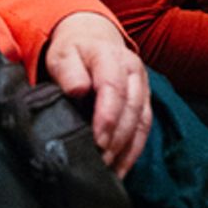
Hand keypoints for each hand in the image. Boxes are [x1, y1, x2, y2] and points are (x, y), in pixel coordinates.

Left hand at [44, 12, 151, 177]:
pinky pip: (145, 127)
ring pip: (141, 120)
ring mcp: (142, 85)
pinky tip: (120, 169)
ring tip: (107, 170)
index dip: (107, 116)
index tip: (96, 140)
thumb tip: (78, 90)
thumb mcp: (62, 55)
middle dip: (116, 138)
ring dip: (126, 148)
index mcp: (109, 56)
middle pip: (131, 107)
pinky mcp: (144, 100)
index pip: (114, 87)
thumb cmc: (74, 51)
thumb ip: (68, 72)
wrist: (93, 37)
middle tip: (98, 161)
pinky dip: (134, 151)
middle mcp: (132, 69)